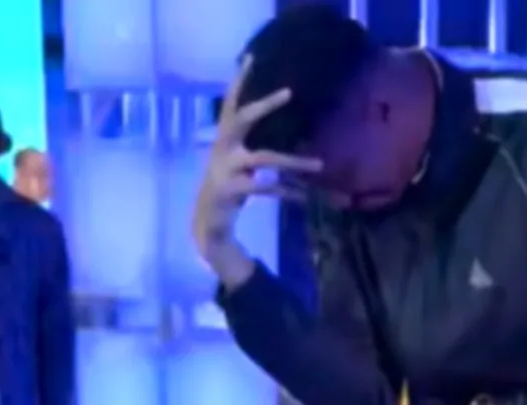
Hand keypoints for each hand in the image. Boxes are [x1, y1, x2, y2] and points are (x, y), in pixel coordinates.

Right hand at [192, 56, 322, 286]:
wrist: (208, 224)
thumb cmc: (229, 188)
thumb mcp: (238, 163)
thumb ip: (255, 147)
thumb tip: (293, 134)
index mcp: (223, 139)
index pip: (231, 104)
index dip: (239, 81)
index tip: (250, 58)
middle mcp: (222, 148)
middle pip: (242, 119)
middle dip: (264, 105)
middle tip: (288, 92)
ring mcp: (225, 169)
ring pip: (264, 158)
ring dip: (293, 161)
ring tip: (319, 165)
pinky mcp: (232, 191)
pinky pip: (265, 188)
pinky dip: (287, 192)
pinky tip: (304, 196)